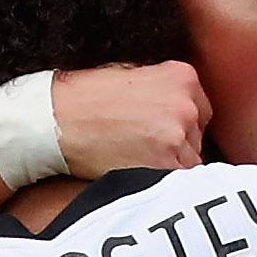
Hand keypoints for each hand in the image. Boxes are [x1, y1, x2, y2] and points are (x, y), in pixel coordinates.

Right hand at [49, 62, 209, 175]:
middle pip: (197, 136)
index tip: (158, 130)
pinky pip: (180, 181)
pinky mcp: (166, 164)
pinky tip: (136, 168)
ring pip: (191, 161)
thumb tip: (184, 106)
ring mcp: (178, 135)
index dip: (181, 124)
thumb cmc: (86, 97)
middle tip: (142, 144)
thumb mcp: (132, 74)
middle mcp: (186, 104)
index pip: (201, 110)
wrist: (55, 119)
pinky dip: (162, 181)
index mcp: (182, 76)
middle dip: (178, 144)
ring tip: (135, 156)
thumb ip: (164, 88)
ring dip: (171, 164)